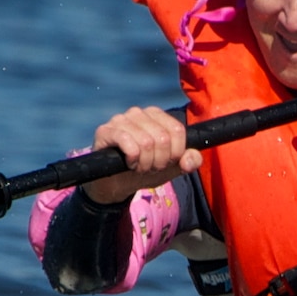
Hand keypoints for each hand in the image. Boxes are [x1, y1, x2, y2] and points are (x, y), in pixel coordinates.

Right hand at [82, 107, 200, 204]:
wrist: (116, 183)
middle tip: (149, 167)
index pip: (177, 130)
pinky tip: (128, 163)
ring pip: (146, 142)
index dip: (175, 153)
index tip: (166, 162)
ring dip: (145, 163)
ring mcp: (120, 119)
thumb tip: (191, 158)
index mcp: (156, 115)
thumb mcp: (172, 167)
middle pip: (162, 138)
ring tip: (138, 166)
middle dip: (159, 161)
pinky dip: (132, 159)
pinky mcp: (105, 131)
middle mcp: (138, 113)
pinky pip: (127, 143)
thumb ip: (188, 162)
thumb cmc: (145, 169)